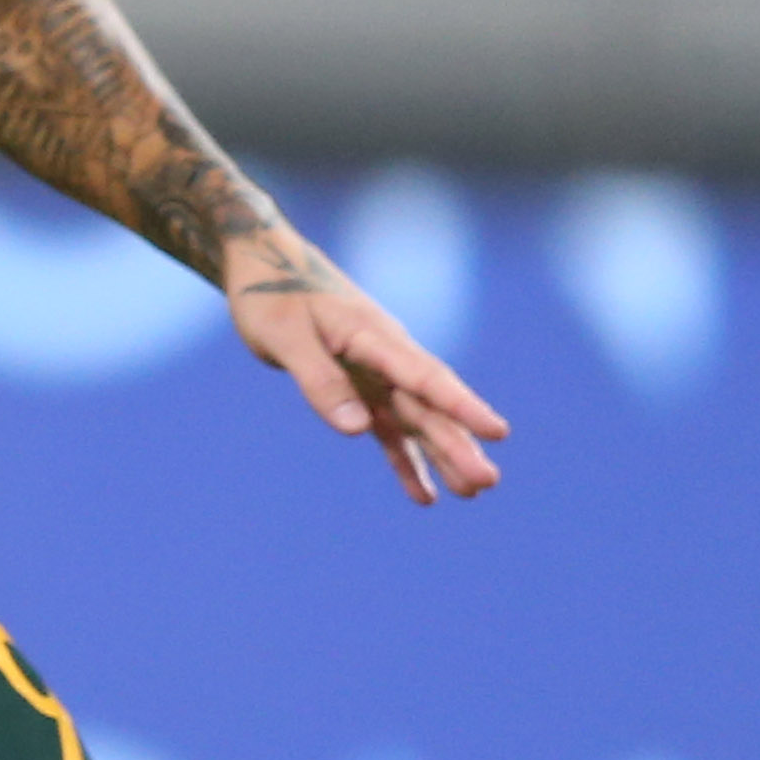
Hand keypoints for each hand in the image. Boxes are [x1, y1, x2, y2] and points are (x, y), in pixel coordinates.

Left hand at [225, 233, 504, 503]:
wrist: (263, 263)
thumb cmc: (270, 294)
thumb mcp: (285, 337)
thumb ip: (321, 381)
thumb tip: (358, 430)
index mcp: (372, 337)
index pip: (424, 376)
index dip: (461, 406)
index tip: (497, 432)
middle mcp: (384, 357)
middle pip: (428, 406)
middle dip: (458, 444)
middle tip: (488, 483)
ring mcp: (375, 373)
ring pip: (417, 420)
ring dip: (444, 454)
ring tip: (475, 492)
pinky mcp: (358, 387)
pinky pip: (388, 429)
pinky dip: (405, 461)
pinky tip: (425, 495)